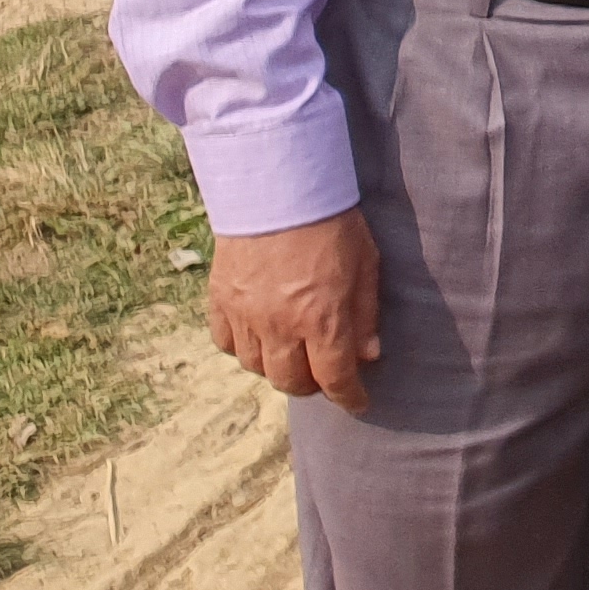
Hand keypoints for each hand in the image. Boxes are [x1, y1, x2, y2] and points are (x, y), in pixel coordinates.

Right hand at [207, 209, 384, 413]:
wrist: (277, 187)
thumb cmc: (331, 222)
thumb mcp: (365, 264)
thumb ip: (366, 313)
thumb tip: (368, 355)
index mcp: (321, 319)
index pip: (334, 378)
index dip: (348, 397)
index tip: (357, 403)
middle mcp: (279, 325)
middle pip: (290, 382)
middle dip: (312, 385)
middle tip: (324, 374)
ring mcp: (245, 315)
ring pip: (256, 367)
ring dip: (277, 368)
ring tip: (293, 353)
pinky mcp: (220, 300)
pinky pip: (226, 343)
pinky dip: (243, 348)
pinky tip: (259, 336)